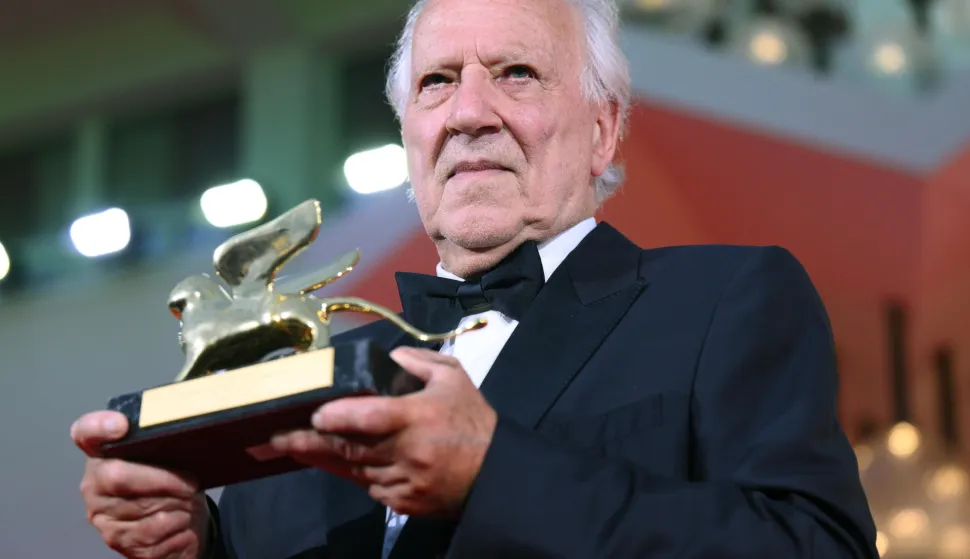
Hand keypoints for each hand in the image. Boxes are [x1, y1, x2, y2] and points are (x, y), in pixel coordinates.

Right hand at [72, 411, 210, 558]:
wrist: (177, 526)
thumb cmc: (171, 484)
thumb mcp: (169, 458)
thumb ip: (164, 441)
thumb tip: (187, 430)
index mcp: (103, 453)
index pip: (86, 432)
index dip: (98, 426)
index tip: (121, 424)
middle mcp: (94, 483)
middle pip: (118, 475)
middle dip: (162, 479)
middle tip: (191, 482)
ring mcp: (101, 514)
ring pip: (142, 506)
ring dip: (176, 504)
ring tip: (188, 500)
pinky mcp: (117, 539)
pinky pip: (152, 530)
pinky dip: (177, 524)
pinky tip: (183, 519)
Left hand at [270, 346, 497, 516]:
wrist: (495, 473)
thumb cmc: (473, 421)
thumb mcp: (453, 379)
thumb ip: (419, 363)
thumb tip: (388, 357)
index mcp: (417, 417)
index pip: (369, 417)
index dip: (338, 416)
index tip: (313, 413)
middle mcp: (406, 451)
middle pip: (349, 448)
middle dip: (311, 441)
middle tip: (279, 435)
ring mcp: (403, 481)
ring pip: (355, 469)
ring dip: (329, 457)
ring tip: (297, 445)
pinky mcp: (403, 502)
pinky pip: (369, 488)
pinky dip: (356, 474)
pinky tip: (339, 463)